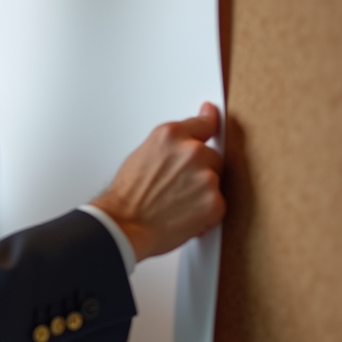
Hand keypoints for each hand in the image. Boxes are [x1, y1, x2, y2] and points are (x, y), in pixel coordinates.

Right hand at [91, 102, 225, 261]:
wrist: (124, 224)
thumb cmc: (128, 195)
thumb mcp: (143, 155)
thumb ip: (170, 145)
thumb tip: (184, 142)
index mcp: (170, 136)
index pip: (203, 123)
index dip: (208, 121)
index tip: (212, 116)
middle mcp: (191, 152)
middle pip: (212, 156)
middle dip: (200, 169)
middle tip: (178, 185)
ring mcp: (206, 177)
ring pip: (215, 180)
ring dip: (202, 191)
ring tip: (176, 201)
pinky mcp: (214, 203)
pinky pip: (217, 203)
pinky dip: (205, 211)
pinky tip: (183, 213)